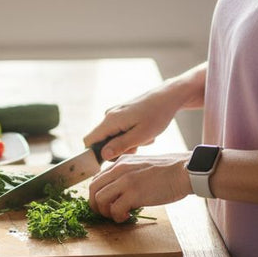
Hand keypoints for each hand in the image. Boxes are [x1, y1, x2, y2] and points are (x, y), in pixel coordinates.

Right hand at [83, 63, 205, 160]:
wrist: (168, 97)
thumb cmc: (157, 115)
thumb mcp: (141, 135)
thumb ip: (120, 146)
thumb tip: (103, 155)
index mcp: (110, 120)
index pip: (89, 141)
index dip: (95, 154)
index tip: (113, 160)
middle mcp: (109, 115)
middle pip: (102, 141)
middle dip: (118, 149)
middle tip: (137, 148)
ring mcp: (115, 114)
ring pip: (113, 137)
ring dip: (128, 143)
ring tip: (145, 138)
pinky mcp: (122, 114)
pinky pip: (121, 130)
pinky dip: (132, 135)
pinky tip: (145, 131)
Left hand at [87, 153, 191, 222]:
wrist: (184, 171)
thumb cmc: (169, 171)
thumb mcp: (142, 165)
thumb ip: (129, 173)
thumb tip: (121, 191)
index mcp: (121, 162)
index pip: (97, 178)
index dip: (97, 194)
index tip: (105, 204)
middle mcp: (120, 169)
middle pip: (93, 189)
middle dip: (96, 205)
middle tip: (106, 213)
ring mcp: (126, 181)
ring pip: (100, 199)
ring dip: (106, 212)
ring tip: (118, 215)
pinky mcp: (134, 193)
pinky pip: (115, 210)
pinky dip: (118, 217)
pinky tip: (127, 216)